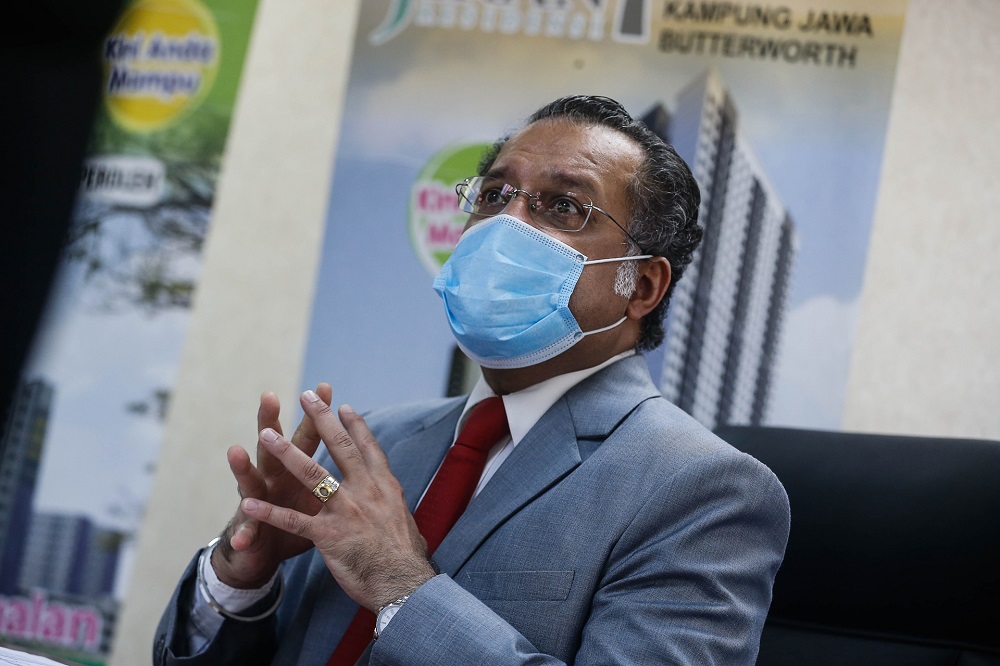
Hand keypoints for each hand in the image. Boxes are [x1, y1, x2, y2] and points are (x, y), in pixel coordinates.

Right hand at [211, 384, 332, 588]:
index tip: (325, 387)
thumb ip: (334, 475)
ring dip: (243, 467)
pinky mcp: (248, 527)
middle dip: (271, 421)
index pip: (308, 436)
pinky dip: (245, 531)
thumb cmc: (299, 519)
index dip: (317, 415)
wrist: (266, 553)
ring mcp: (258, 501)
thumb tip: (361, 455)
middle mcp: (275, 478)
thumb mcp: (320, 495)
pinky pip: (246, 529)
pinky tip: (241, 536)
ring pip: (250, 480)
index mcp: (297, 469)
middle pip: (273, 445)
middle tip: (269, 396)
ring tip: (235, 450)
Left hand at [239, 390, 435, 611]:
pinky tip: (248, 503)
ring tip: (266, 435)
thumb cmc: (406, 558)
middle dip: (321, 419)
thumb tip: (395, 502)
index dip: (355, 426)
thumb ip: (392, 507)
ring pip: (311, 474)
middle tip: (307, 396)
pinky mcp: (328, 535)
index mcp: (384, 487)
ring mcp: (346, 511)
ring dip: (285, 453)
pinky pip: (292, 520)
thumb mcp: (405, 522)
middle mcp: (366, 491)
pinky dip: (268, 512)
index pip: (368, 448)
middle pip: (340, 447)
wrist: (405, 584)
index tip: (343, 406)